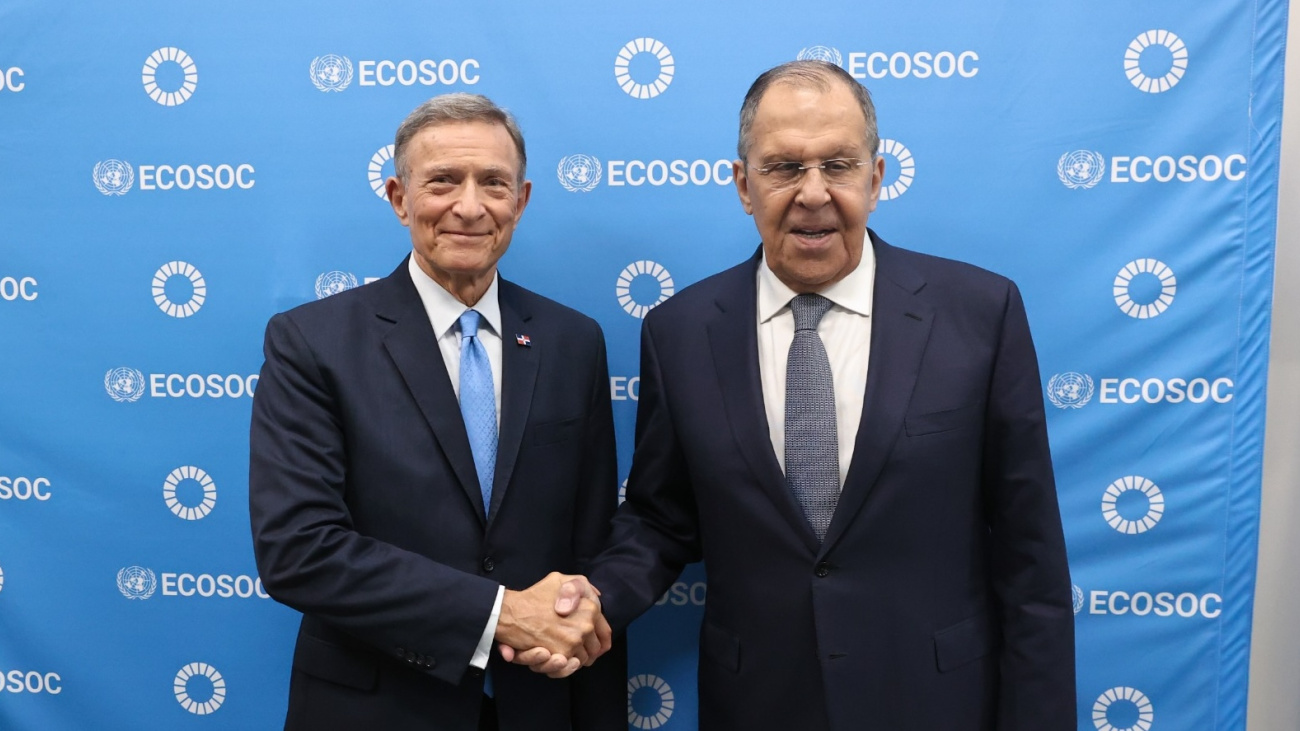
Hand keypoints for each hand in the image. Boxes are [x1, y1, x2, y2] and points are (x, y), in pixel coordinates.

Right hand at [495, 573, 610, 676]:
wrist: (510, 612)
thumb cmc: (534, 596)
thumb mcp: (560, 580)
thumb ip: (579, 586)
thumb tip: (597, 595)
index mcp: (590, 608)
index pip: (604, 633)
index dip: (599, 641)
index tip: (590, 645)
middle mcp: (586, 624)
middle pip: (594, 649)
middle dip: (584, 652)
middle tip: (570, 650)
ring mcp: (574, 640)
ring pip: (581, 660)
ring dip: (571, 661)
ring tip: (560, 655)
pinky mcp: (560, 653)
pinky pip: (567, 667)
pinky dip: (561, 667)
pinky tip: (555, 658)